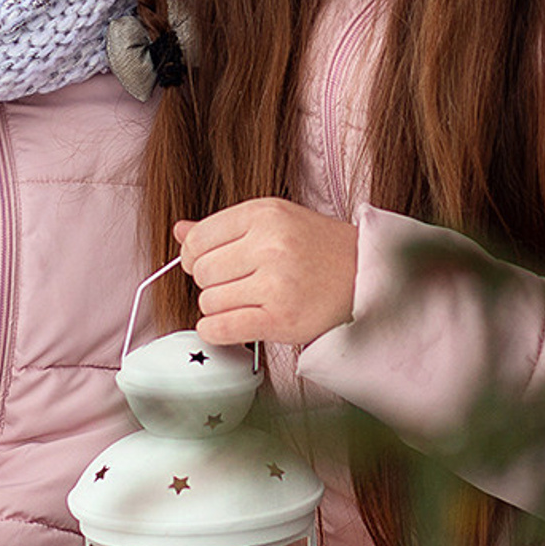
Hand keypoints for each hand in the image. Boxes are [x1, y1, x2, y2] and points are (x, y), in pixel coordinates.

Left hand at [174, 198, 357, 347]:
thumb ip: (225, 227)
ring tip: (244, 302)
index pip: (198, 239)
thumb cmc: (317, 248)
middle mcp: (269, 244)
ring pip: (209, 302)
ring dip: (218, 308)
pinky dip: (215, 331)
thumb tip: (178, 230)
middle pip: (202, 272)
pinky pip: (222, 329)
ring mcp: (276, 283)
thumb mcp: (274, 221)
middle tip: (233, 284)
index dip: (192, 257)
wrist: (366, 276)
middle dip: (209, 283)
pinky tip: (228, 325)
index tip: (205, 265)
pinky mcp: (281, 319)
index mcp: (264, 214)